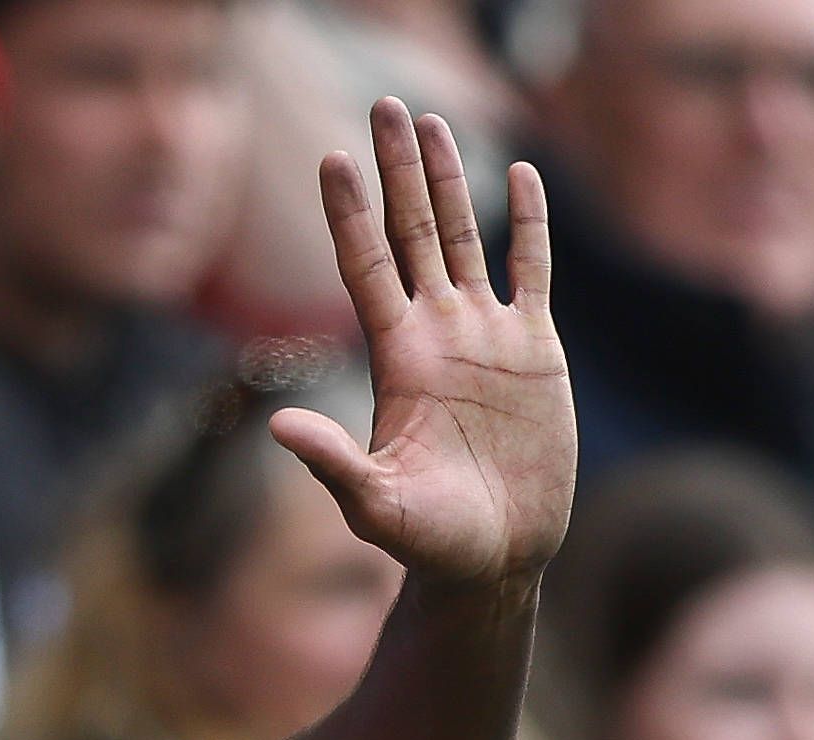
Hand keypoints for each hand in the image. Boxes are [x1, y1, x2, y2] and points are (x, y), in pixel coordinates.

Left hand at [273, 99, 575, 589]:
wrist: (494, 560)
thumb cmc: (428, 542)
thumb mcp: (373, 506)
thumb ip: (331, 462)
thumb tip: (278, 426)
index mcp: (396, 360)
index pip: (366, 268)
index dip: (349, 216)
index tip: (331, 158)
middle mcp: (436, 334)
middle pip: (413, 233)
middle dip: (398, 171)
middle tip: (384, 105)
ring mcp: (486, 337)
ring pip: (468, 237)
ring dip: (451, 180)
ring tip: (433, 121)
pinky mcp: (536, 351)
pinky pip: (533, 272)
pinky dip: (531, 224)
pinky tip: (524, 174)